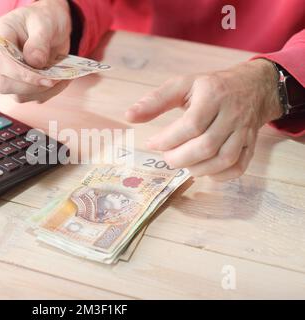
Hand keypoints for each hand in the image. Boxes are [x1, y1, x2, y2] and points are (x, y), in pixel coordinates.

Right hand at [0, 0, 71, 102]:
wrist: (51, 28)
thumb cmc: (44, 20)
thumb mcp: (44, 23)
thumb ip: (39, 41)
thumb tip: (35, 62)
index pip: (0, 62)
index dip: (21, 74)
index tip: (45, 78)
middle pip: (5, 85)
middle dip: (33, 85)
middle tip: (57, 77)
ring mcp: (7, 75)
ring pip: (19, 96)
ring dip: (44, 90)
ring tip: (62, 76)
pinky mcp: (21, 87)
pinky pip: (33, 98)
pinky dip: (50, 92)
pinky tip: (60, 80)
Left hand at [126, 59, 282, 180]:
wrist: (253, 87)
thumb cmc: (210, 87)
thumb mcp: (183, 85)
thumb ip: (155, 100)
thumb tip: (128, 116)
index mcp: (213, 95)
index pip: (191, 125)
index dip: (167, 139)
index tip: (151, 143)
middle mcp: (232, 114)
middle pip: (206, 146)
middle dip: (180, 157)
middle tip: (166, 156)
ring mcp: (245, 131)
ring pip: (224, 159)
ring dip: (198, 168)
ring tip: (182, 163)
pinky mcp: (252, 144)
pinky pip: (239, 167)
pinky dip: (220, 175)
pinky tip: (203, 170)